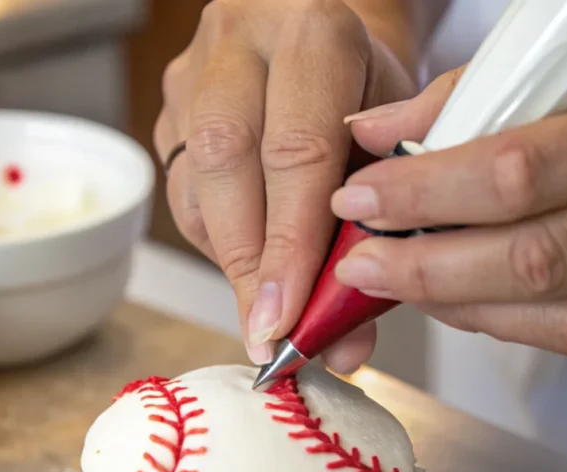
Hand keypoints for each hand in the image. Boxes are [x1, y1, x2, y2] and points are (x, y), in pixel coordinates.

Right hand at [154, 0, 415, 369]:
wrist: (329, 37)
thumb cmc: (373, 88)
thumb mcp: (398, 141)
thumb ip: (380, 234)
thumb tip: (344, 345)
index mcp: (313, 29)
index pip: (296, 150)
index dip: (290, 247)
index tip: (290, 319)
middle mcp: (240, 41)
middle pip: (225, 164)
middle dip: (249, 264)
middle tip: (268, 333)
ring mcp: (194, 71)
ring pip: (192, 186)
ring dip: (230, 262)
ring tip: (266, 310)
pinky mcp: (169, 106)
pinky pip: (182, 193)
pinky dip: (218, 244)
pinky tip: (251, 266)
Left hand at [332, 50, 566, 359]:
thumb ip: (472, 100)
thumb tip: (372, 131)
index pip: (523, 167)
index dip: (428, 192)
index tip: (361, 197)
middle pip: (537, 253)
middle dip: (428, 264)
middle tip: (361, 261)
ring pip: (561, 310)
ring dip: (459, 305)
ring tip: (396, 285)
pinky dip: (505, 326)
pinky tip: (457, 305)